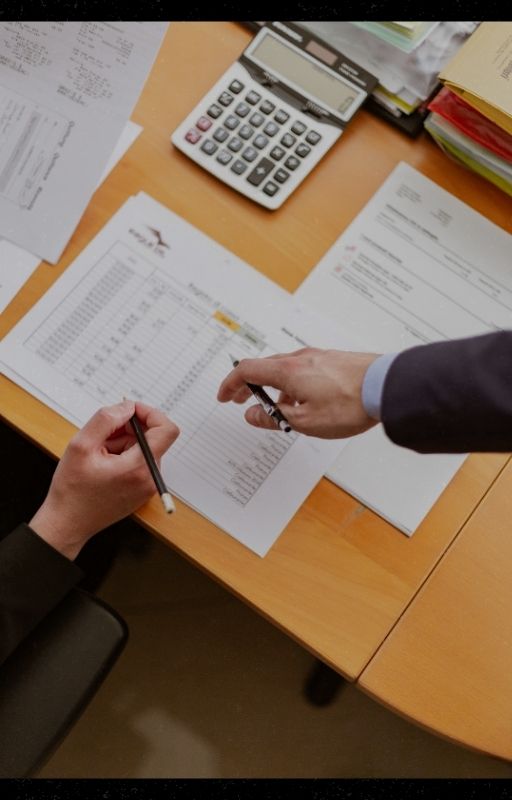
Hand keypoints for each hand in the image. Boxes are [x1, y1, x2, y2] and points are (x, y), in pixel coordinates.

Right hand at [29, 399, 178, 559]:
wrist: (68, 523)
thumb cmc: (72, 490)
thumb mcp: (81, 445)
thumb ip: (106, 419)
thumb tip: (127, 406)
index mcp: (139, 467)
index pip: (167, 430)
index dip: (150, 413)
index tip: (129, 410)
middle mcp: (150, 478)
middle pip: (152, 437)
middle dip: (128, 429)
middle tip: (102, 435)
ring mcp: (148, 486)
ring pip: (143, 448)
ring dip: (122, 442)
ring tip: (98, 454)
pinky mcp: (142, 489)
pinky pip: (139, 461)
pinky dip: (123, 455)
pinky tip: (102, 463)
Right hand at [217, 347, 379, 439]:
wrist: (386, 387)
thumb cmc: (350, 404)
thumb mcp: (305, 422)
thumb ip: (274, 417)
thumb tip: (252, 414)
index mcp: (287, 371)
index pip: (247, 370)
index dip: (231, 384)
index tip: (224, 396)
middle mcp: (300, 358)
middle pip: (264, 367)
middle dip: (248, 385)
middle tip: (240, 399)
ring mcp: (318, 357)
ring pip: (284, 369)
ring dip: (272, 386)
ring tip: (275, 406)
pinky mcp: (333, 361)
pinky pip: (303, 370)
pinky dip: (291, 383)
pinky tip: (302, 399)